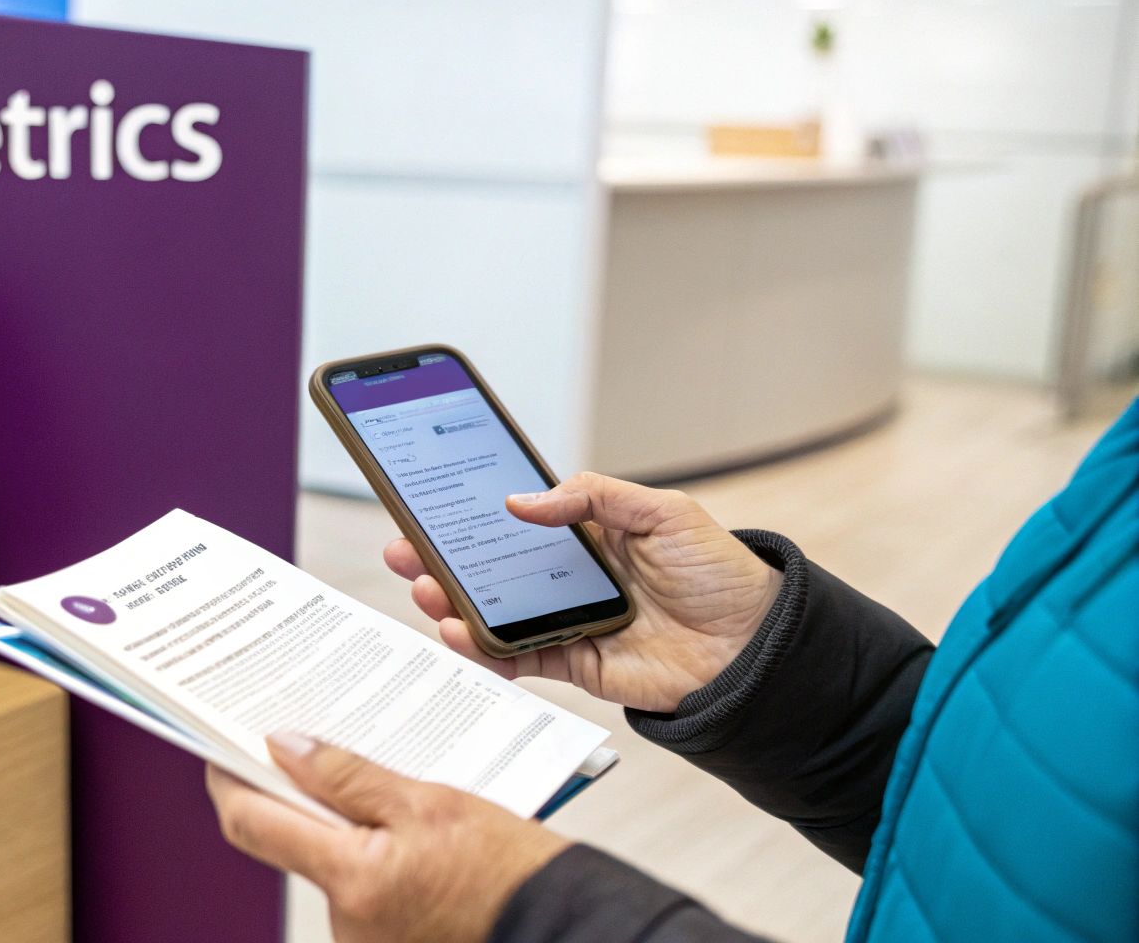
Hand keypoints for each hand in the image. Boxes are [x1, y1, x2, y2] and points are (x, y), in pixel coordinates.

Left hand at [208, 733, 567, 942]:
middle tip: (312, 740)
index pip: (251, 822)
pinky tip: (406, 824)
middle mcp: (347, 919)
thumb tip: (283, 745)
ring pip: (329, 858)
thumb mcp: (431, 803)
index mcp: (353, 878)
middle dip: (300, 792)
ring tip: (383, 780)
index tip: (220, 740)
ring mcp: (364, 935)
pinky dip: (372, 848)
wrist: (565, 925)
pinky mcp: (386, 938)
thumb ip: (350, 776)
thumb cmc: (512, 871)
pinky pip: (360, 881)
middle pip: (289, 840)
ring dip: (344, 820)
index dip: (227, 776)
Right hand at [384, 471, 781, 711]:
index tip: (426, 505)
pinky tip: (460, 633)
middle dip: (440, 560)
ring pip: (494, 613)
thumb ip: (593, 497)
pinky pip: (519, 658)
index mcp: (586, 535)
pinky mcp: (575, 663)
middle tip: (404, 551)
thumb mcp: (662, 512)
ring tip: (427, 590)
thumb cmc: (720, 572)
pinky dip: (484, 650)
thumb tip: (521, 502)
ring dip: (453, 603)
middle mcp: (569, 578)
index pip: (514, 521)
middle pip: (490, 568)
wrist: (756, 646)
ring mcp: (568, 621)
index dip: (470, 515)